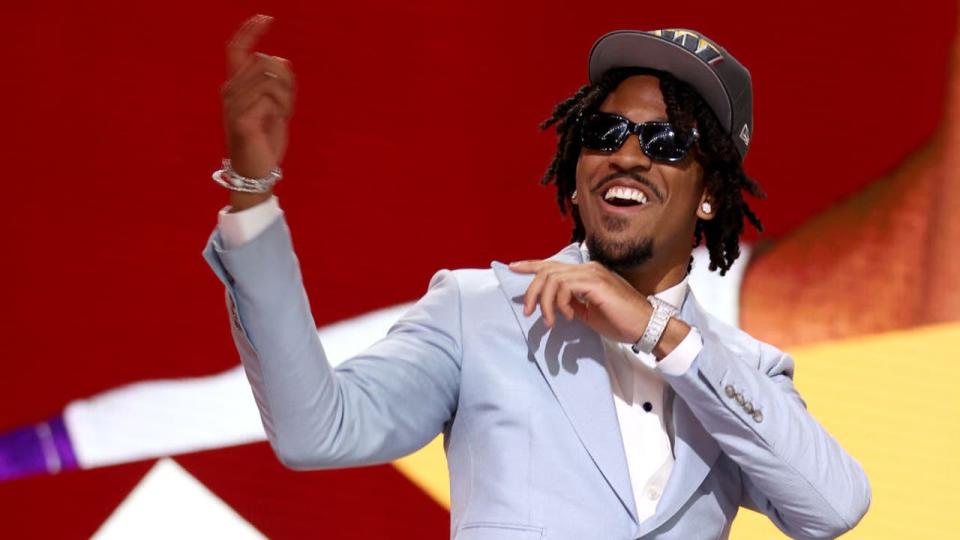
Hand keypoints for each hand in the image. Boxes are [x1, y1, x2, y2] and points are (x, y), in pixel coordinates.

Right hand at [221, 14, 294, 178]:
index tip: (266, 17)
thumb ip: (277, 84)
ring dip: (286, 94)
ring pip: (270, 78)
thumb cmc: (265, 139)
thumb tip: (282, 60)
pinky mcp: (241, 119)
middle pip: (265, 61)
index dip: (249, 31)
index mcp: (236, 86)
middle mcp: (230, 91)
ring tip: (284, 112)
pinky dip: (283, 106)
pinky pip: (270, 97)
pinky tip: (280, 118)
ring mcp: (233, 105)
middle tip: (288, 103)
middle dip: (285, 78)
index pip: (237, 50)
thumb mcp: (276, 106)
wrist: (256, 170)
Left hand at [509, 260, 654, 343]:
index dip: (530, 264)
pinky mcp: (596, 284)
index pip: (553, 264)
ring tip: (550, 321)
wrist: (646, 326)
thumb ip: (571, 303)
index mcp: (586, 273)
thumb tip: (554, 304)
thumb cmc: (620, 320)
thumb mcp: (588, 312)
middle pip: (547, 270)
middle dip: (532, 291)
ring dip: (546, 302)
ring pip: (553, 279)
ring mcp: (593, 274)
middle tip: (528, 312)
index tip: (512, 267)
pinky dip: (560, 303)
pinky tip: (567, 316)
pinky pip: (565, 287)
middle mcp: (588, 268)